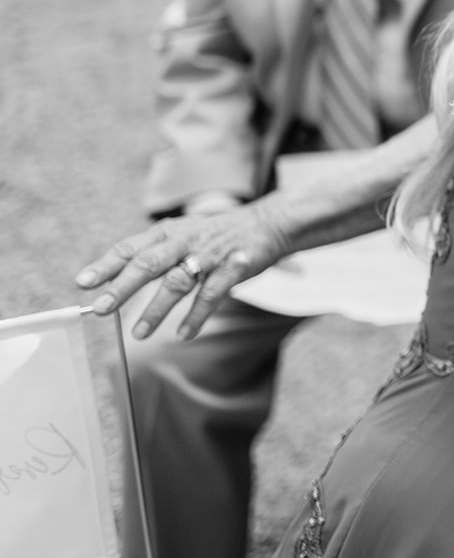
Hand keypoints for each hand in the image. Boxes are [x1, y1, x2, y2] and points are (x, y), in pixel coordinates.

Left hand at [75, 198, 292, 339]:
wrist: (266, 224)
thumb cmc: (215, 235)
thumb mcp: (181, 236)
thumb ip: (151, 254)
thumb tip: (111, 281)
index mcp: (168, 232)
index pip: (131, 248)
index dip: (106, 265)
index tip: (83, 283)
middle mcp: (185, 241)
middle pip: (149, 263)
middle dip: (123, 287)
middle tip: (102, 308)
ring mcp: (210, 255)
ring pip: (178, 282)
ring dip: (156, 310)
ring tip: (138, 333)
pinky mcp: (233, 268)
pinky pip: (211, 295)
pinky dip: (195, 316)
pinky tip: (183, 334)